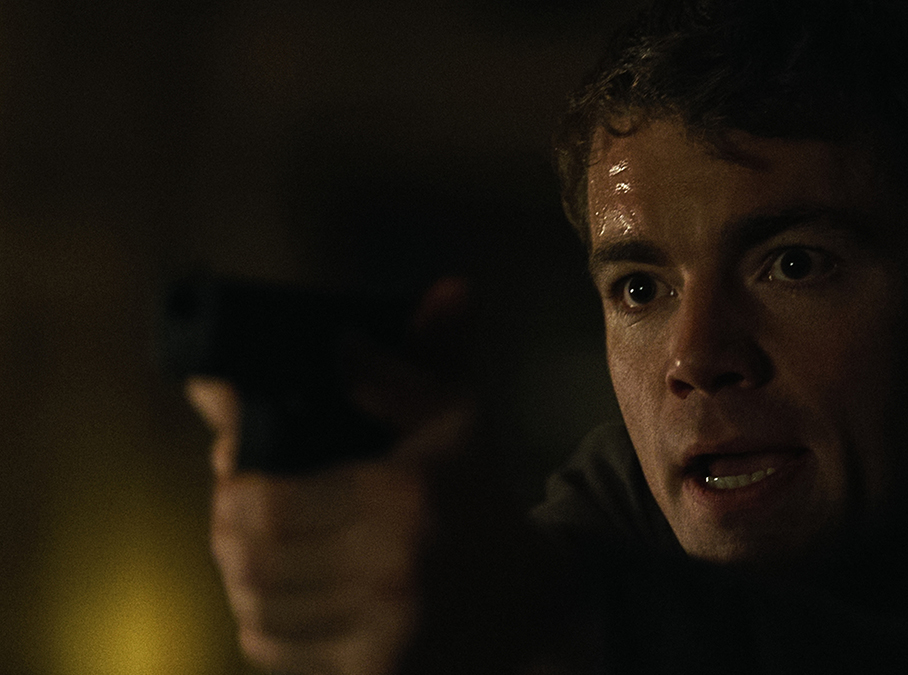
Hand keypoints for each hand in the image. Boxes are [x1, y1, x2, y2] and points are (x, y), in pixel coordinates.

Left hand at [190, 278, 477, 674]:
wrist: (532, 603)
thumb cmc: (481, 502)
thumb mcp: (455, 420)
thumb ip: (395, 370)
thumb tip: (336, 339)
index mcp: (405, 497)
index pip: (265, 503)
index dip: (230, 483)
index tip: (232, 465)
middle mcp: (391, 569)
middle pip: (249, 559)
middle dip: (226, 529)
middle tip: (235, 508)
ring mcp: (382, 633)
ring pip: (254, 609)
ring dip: (239, 576)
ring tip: (253, 549)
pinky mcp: (374, 673)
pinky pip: (277, 653)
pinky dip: (262, 623)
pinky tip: (282, 595)